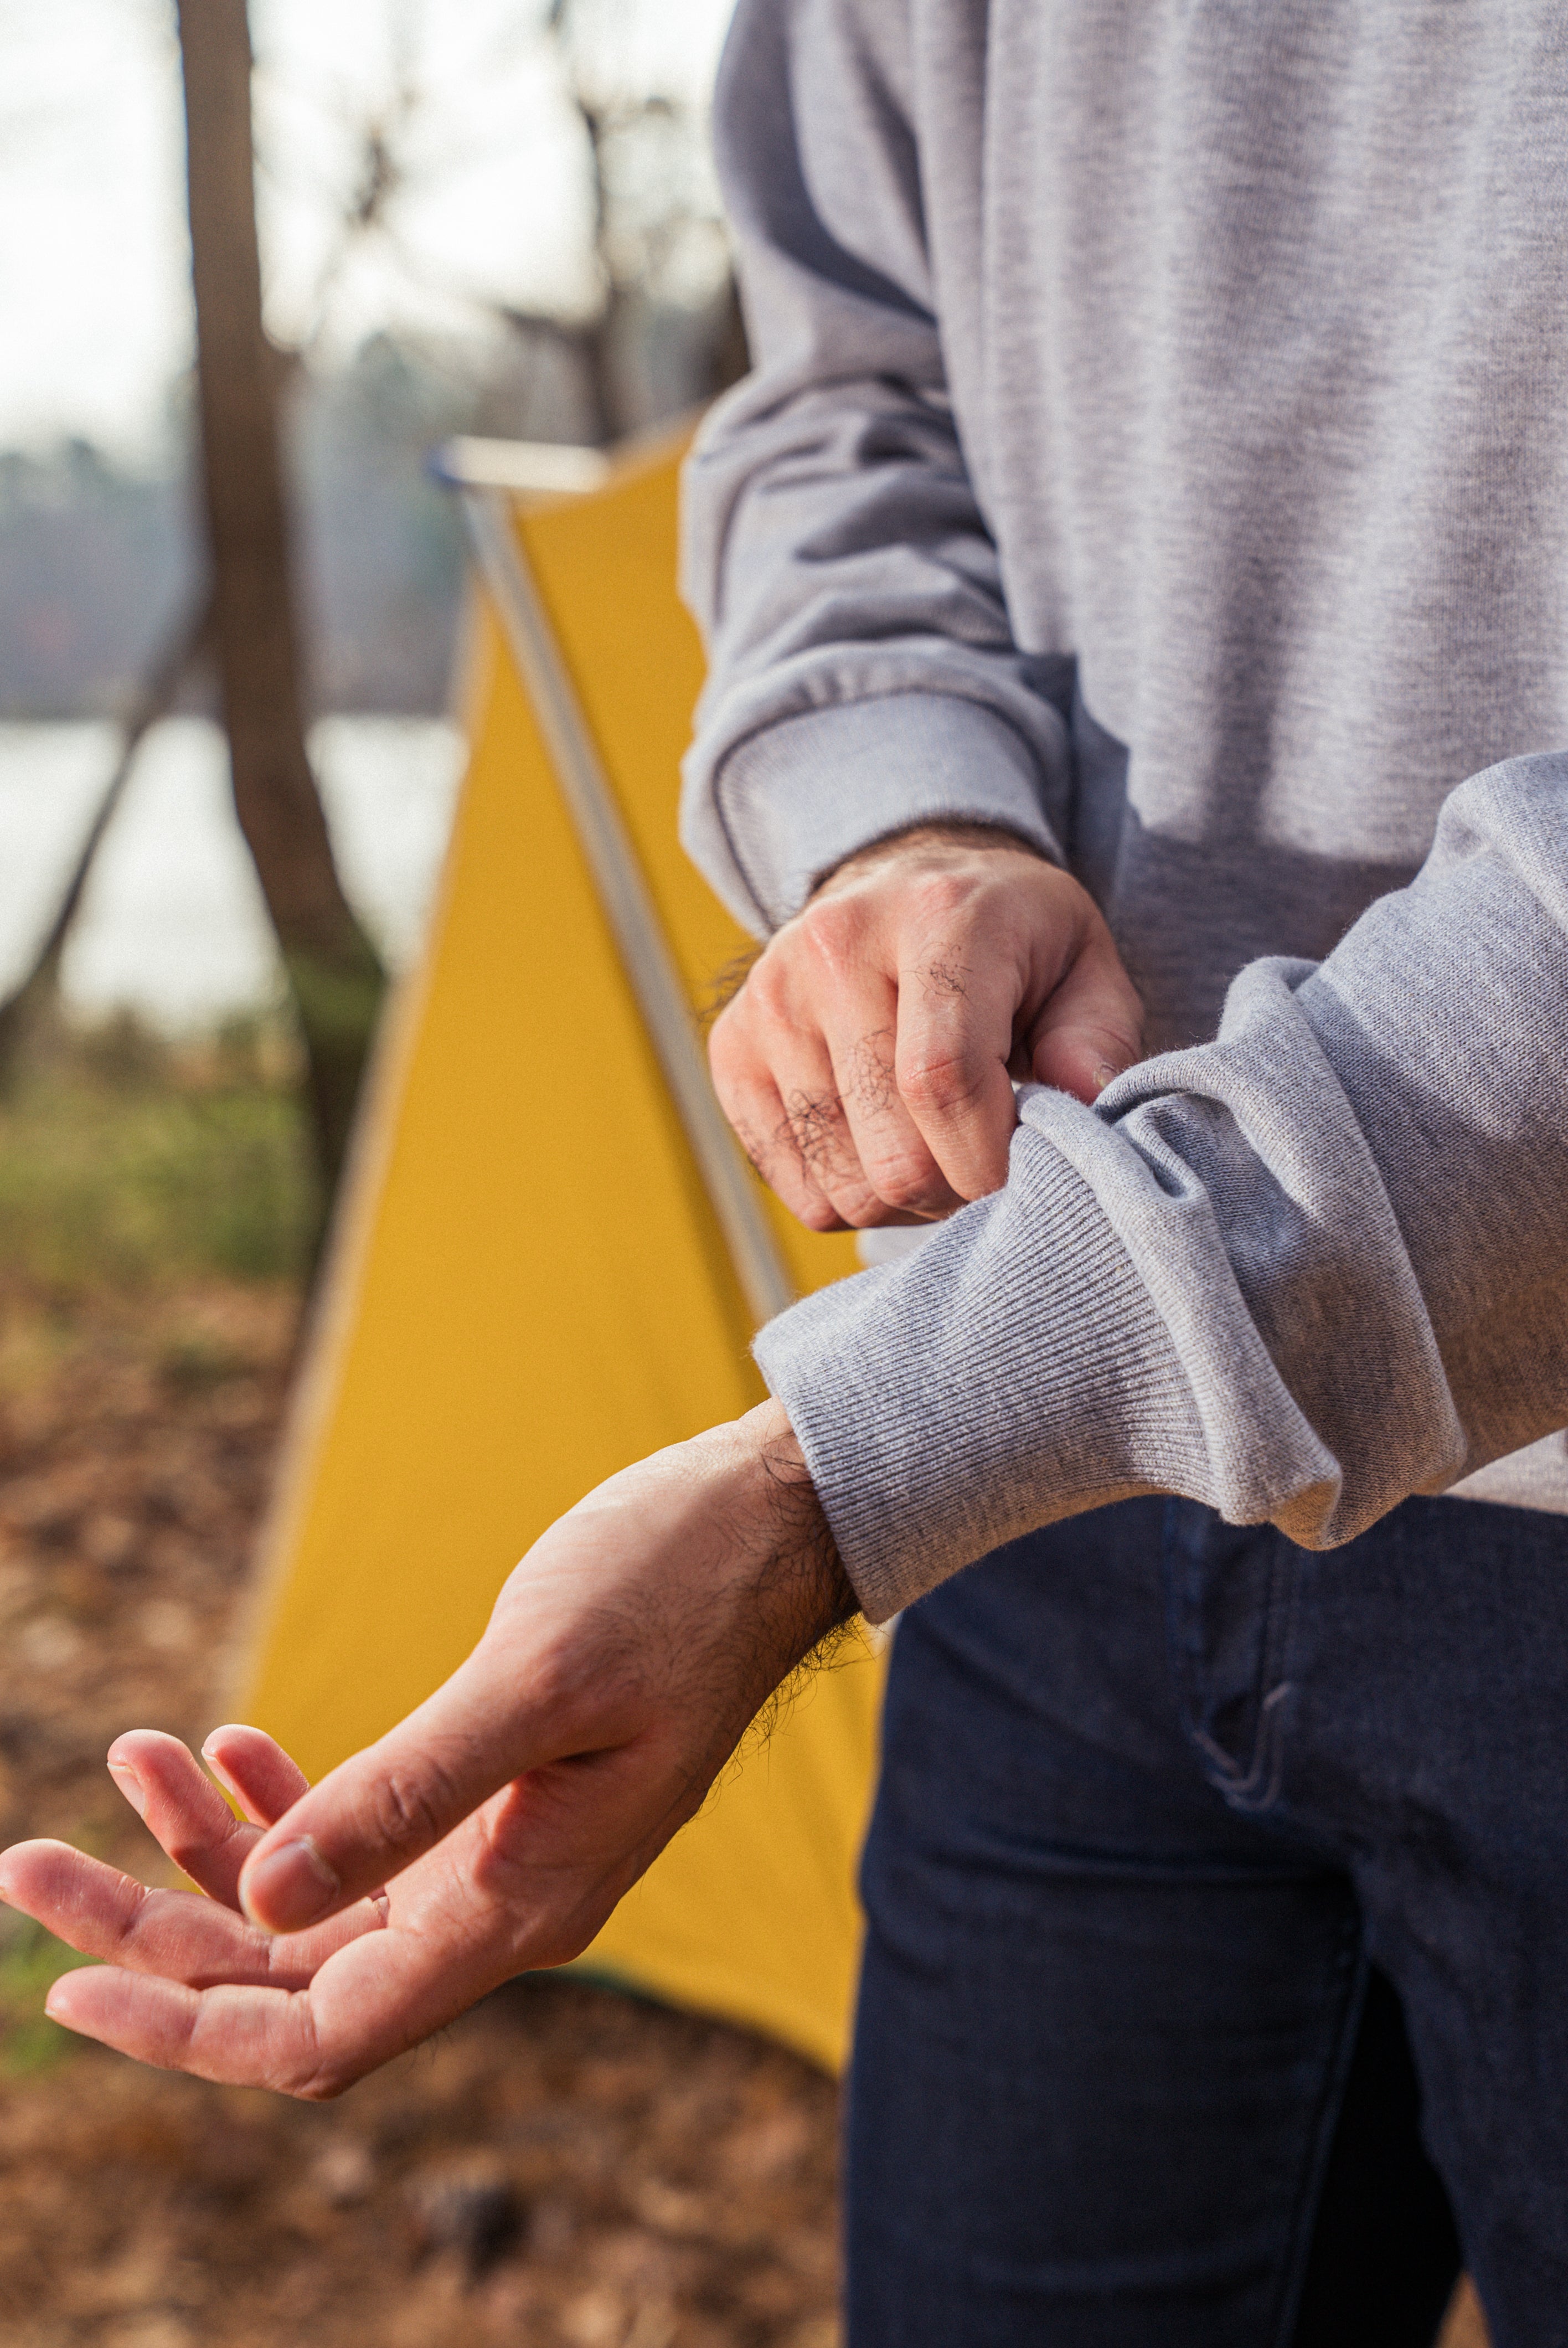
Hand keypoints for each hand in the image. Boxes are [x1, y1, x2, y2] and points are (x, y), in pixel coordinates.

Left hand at [0, 1402, 852, 2097]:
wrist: (765, 1526)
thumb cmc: (669, 1587)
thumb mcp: (531, 1684)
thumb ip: (401, 1797)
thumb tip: (260, 1901)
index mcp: (518, 1909)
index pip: (323, 2031)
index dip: (189, 2028)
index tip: (69, 1987)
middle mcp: (501, 1906)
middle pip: (293, 1973)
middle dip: (158, 1928)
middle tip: (28, 1863)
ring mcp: (498, 1853)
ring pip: (316, 1904)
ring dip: (208, 1849)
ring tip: (129, 1753)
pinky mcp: (495, 1795)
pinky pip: (362, 1837)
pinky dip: (284, 1799)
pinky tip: (227, 1744)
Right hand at [708, 823, 1143, 1230]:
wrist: (905, 882)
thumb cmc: (1011, 944)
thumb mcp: (1085, 967)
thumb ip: (1098, 1042)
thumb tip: (1085, 1112)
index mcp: (937, 916)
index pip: (943, 1079)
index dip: (989, 1160)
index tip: (1022, 1172)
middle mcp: (835, 947)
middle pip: (893, 1152)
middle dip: (955, 1189)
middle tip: (982, 1156)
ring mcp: (772, 998)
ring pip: (844, 1185)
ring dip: (905, 1201)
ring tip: (935, 1147)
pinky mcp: (732, 1048)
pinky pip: (796, 1190)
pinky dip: (849, 1197)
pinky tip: (880, 1145)